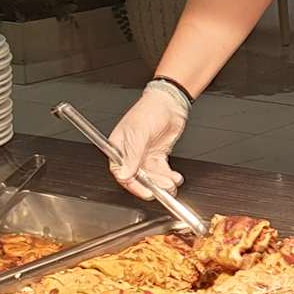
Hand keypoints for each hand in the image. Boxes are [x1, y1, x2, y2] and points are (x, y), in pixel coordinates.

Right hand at [106, 80, 190, 198]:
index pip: (121, 173)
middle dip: (152, 184)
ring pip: (151, 177)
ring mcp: (144, 156)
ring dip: (162, 182)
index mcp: (118, 148)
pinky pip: (161, 172)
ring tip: (172, 182)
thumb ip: (132, 155)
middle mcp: (130, 154)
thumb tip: (123, 174)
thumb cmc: (149, 110)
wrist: (170, 102)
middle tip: (163, 188)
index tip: (146, 191)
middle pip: (137, 177)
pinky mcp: (157, 156)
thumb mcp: (139, 132)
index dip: (133, 184)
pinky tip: (175, 177)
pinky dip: (169, 177)